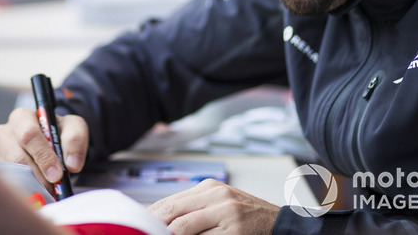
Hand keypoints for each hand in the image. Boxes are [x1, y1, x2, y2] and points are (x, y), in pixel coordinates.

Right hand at [0, 106, 88, 190]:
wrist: (47, 142)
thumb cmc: (57, 133)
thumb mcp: (72, 128)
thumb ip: (75, 140)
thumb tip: (72, 164)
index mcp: (22, 117)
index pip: (28, 135)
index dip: (43, 156)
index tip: (56, 174)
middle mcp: (4, 132)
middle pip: (16, 157)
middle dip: (37, 174)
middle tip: (51, 187)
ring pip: (11, 173)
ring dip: (30, 184)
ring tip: (45, 189)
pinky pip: (6, 184)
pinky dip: (21, 190)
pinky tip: (33, 191)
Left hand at [149, 178, 279, 234]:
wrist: (280, 223)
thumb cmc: (247, 218)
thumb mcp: (219, 205)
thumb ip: (193, 210)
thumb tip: (162, 222)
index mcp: (208, 187)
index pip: (168, 202)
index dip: (149, 217)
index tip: (137, 226)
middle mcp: (215, 195)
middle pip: (172, 212)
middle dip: (154, 226)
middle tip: (140, 232)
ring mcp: (225, 211)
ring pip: (183, 227)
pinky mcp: (234, 229)